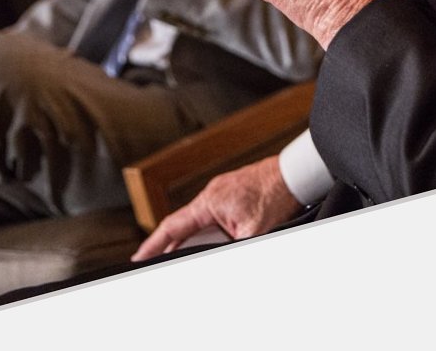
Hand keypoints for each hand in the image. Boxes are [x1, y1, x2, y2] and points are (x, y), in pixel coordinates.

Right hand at [131, 156, 300, 261]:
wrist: (297, 173)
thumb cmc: (277, 194)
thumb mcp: (253, 232)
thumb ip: (232, 247)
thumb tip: (217, 256)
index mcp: (209, 201)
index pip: (172, 226)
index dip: (153, 245)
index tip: (138, 258)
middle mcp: (212, 194)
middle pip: (185, 227)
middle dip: (173, 246)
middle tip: (159, 262)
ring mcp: (223, 193)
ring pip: (201, 223)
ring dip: (196, 240)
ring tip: (185, 254)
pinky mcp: (235, 194)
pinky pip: (214, 216)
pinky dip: (211, 231)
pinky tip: (216, 241)